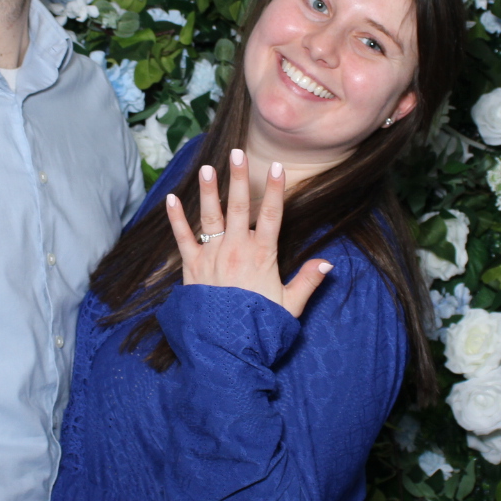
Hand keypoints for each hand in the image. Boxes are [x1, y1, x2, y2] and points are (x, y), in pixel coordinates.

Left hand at [164, 148, 330, 317]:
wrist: (227, 348)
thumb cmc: (259, 326)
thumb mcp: (290, 305)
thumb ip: (308, 281)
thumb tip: (328, 263)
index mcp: (263, 256)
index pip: (273, 216)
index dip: (276, 190)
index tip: (277, 166)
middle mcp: (237, 250)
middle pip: (240, 207)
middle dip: (239, 178)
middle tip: (237, 152)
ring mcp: (212, 257)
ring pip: (211, 217)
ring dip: (208, 191)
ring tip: (206, 168)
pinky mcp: (192, 267)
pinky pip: (183, 238)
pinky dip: (176, 219)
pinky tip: (171, 199)